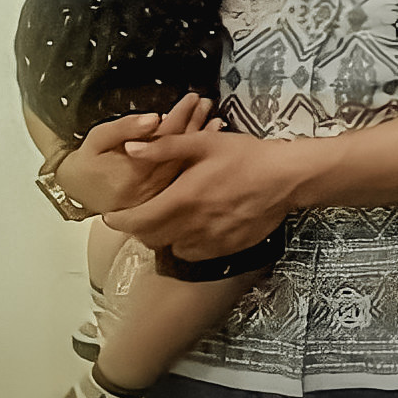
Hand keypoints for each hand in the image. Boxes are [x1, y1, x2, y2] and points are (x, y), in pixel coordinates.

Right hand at [52, 94, 222, 215]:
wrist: (78, 193)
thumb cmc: (87, 162)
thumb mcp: (98, 138)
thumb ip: (126, 128)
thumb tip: (155, 118)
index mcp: (133, 169)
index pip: (164, 137)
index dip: (180, 115)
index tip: (191, 98)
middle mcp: (149, 185)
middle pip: (179, 150)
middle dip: (195, 123)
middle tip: (206, 102)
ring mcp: (157, 195)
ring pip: (185, 163)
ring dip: (201, 140)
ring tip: (214, 118)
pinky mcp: (161, 200)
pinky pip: (182, 175)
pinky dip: (196, 158)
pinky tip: (208, 144)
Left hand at [109, 131, 311, 260]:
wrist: (286, 178)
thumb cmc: (245, 156)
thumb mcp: (205, 143)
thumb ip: (165, 147)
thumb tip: (130, 149)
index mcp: (183, 198)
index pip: (137, 220)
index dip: (118, 221)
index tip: (111, 216)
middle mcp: (193, 225)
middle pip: (150, 239)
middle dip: (139, 229)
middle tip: (139, 215)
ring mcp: (211, 241)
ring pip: (172, 249)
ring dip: (162, 238)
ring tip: (166, 222)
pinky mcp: (227, 249)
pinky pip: (195, 254)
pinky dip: (186, 245)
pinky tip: (192, 230)